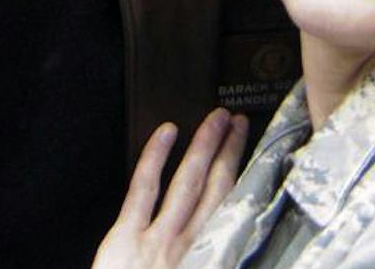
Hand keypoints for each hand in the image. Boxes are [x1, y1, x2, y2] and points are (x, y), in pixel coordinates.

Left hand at [93, 108, 248, 268]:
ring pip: (188, 182)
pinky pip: (144, 188)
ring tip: (214, 119)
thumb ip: (218, 257)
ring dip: (204, 147)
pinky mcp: (125, 238)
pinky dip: (156, 156)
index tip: (248, 149)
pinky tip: (167, 132)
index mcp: (209, 260)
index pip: (230, 207)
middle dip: (228, 151)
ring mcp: (159, 240)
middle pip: (216, 188)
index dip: (240, 174)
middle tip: (234, 121)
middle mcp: (190, 247)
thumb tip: (237, 244)